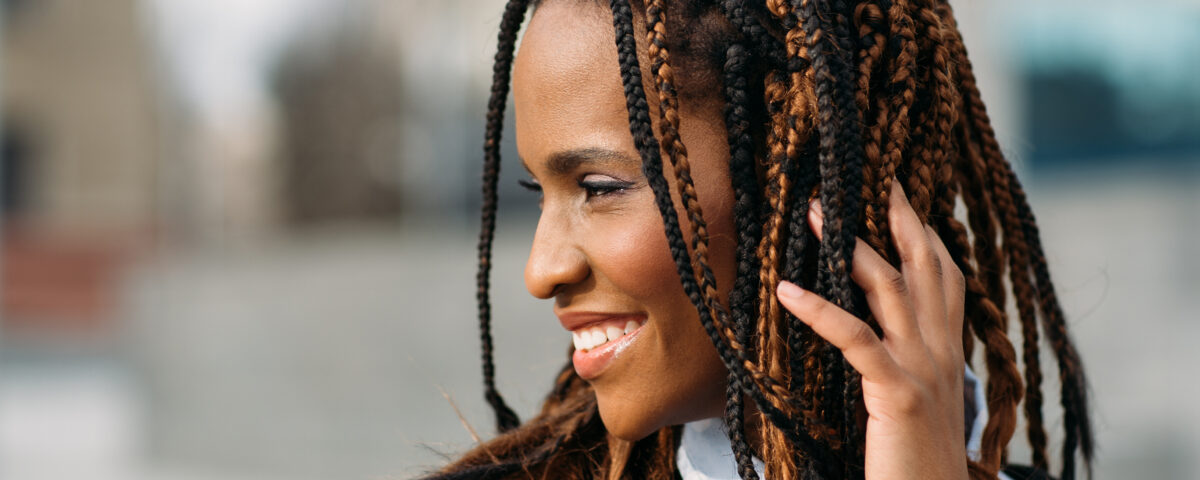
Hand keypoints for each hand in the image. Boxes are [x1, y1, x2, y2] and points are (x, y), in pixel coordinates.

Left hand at [776, 182, 968, 479]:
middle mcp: (944, 351)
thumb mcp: (907, 399)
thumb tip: (861, 332)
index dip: (922, 228)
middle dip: (897, 214)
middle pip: (925, 263)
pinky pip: (857, 339)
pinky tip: (786, 291)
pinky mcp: (901, 395)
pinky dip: (820, 311)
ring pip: (891, 289)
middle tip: (865, 174)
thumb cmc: (912, 459)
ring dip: (849, 245)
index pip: (943, 274)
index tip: (895, 189)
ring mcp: (926, 370)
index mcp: (947, 350)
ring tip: (811, 212)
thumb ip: (893, 361)